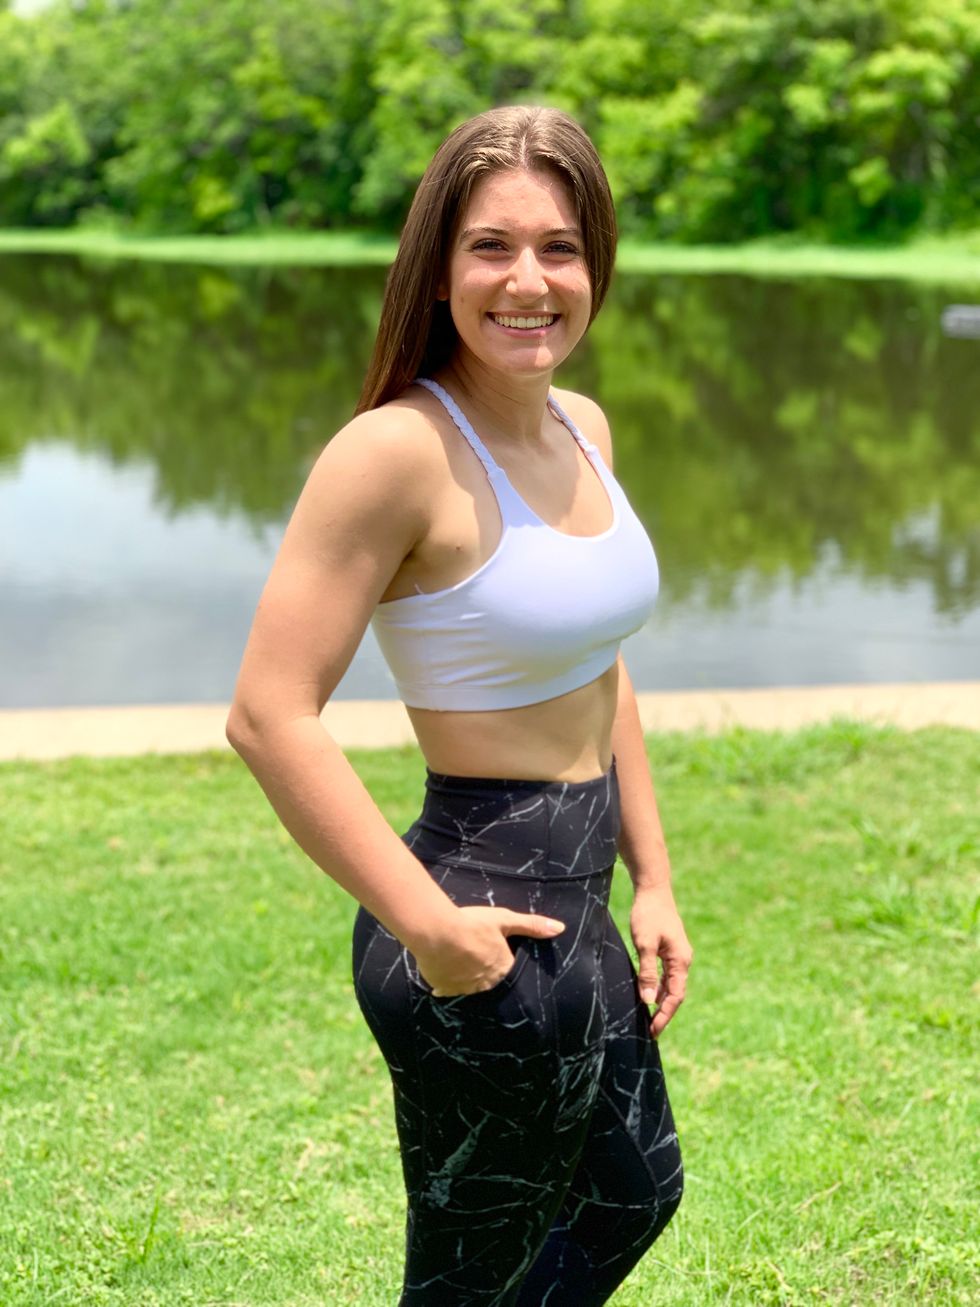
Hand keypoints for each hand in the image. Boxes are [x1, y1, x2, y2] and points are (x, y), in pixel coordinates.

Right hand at [413, 906, 564, 996]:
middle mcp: (485, 984)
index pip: (506, 967)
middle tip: (472, 950)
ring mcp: (463, 988)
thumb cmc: (473, 924)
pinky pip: (446, 987)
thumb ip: (532, 925)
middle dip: (482, 967)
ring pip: (467, 983)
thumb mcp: (505, 919)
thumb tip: (560, 928)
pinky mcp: (443, 987)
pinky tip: (442, 969)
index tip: (490, 946)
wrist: (437, 932)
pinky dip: (445, 980)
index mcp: (502, 969)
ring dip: (464, 973)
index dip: (498, 955)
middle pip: (487, 977)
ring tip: (456, 957)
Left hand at [630, 886, 691, 1037]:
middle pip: (675, 994)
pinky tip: (647, 995)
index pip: (675, 996)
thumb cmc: (648, 915)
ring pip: (670, 985)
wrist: (653, 890)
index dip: (664, 1015)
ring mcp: (677, 955)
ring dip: (660, 1001)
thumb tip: (648, 1000)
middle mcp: (682, 961)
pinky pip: (665, 975)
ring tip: (648, 1018)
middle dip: (664, 1013)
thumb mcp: (644, 944)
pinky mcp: (669, 950)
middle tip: (650, 1030)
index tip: (653, 1030)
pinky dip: (657, 987)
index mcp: (680, 961)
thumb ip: (647, 972)